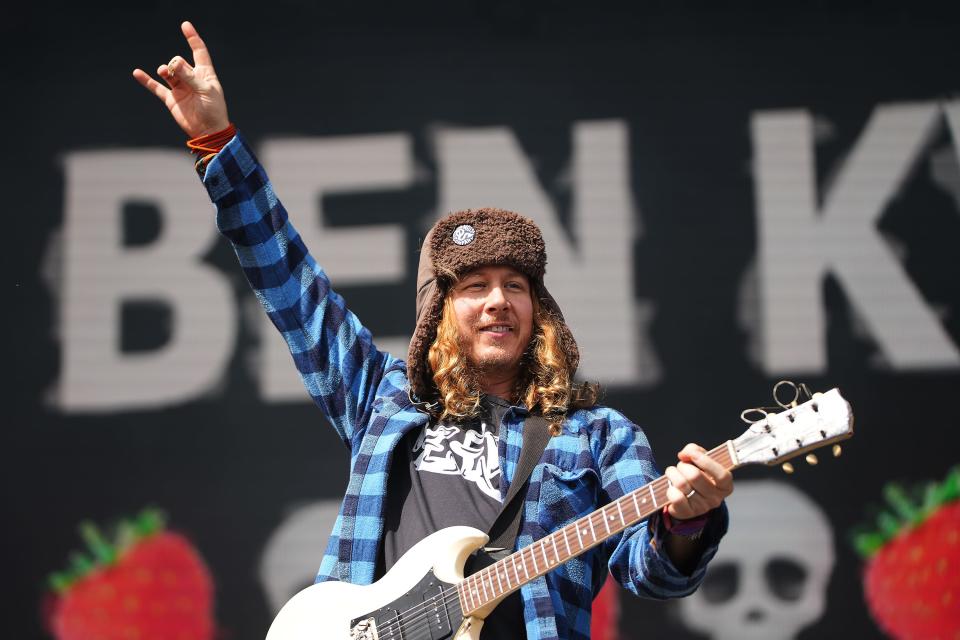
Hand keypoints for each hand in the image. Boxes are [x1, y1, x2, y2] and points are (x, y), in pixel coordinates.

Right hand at [132, 21, 229, 137]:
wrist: (208, 132)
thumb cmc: (213, 110)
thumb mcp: (205, 91)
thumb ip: (190, 77)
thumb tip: (174, 63)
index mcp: (204, 73)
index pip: (199, 51)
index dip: (192, 38)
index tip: (185, 25)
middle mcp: (191, 78)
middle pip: (178, 62)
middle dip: (176, 64)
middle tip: (177, 72)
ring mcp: (180, 88)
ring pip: (168, 72)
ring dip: (165, 70)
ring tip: (165, 72)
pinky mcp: (171, 99)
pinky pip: (156, 87)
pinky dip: (147, 81)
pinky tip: (137, 73)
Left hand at [663, 443, 732, 519]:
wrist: (686, 497)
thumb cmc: (696, 475)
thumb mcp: (700, 460)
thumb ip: (694, 450)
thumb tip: (684, 454)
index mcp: (725, 486)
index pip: (722, 475)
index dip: (706, 462)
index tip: (693, 454)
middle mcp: (716, 498)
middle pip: (695, 476)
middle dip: (683, 466)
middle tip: (681, 466)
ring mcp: (702, 507)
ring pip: (682, 484)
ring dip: (673, 474)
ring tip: (673, 475)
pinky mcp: (687, 513)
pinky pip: (675, 498)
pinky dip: (669, 489)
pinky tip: (672, 488)